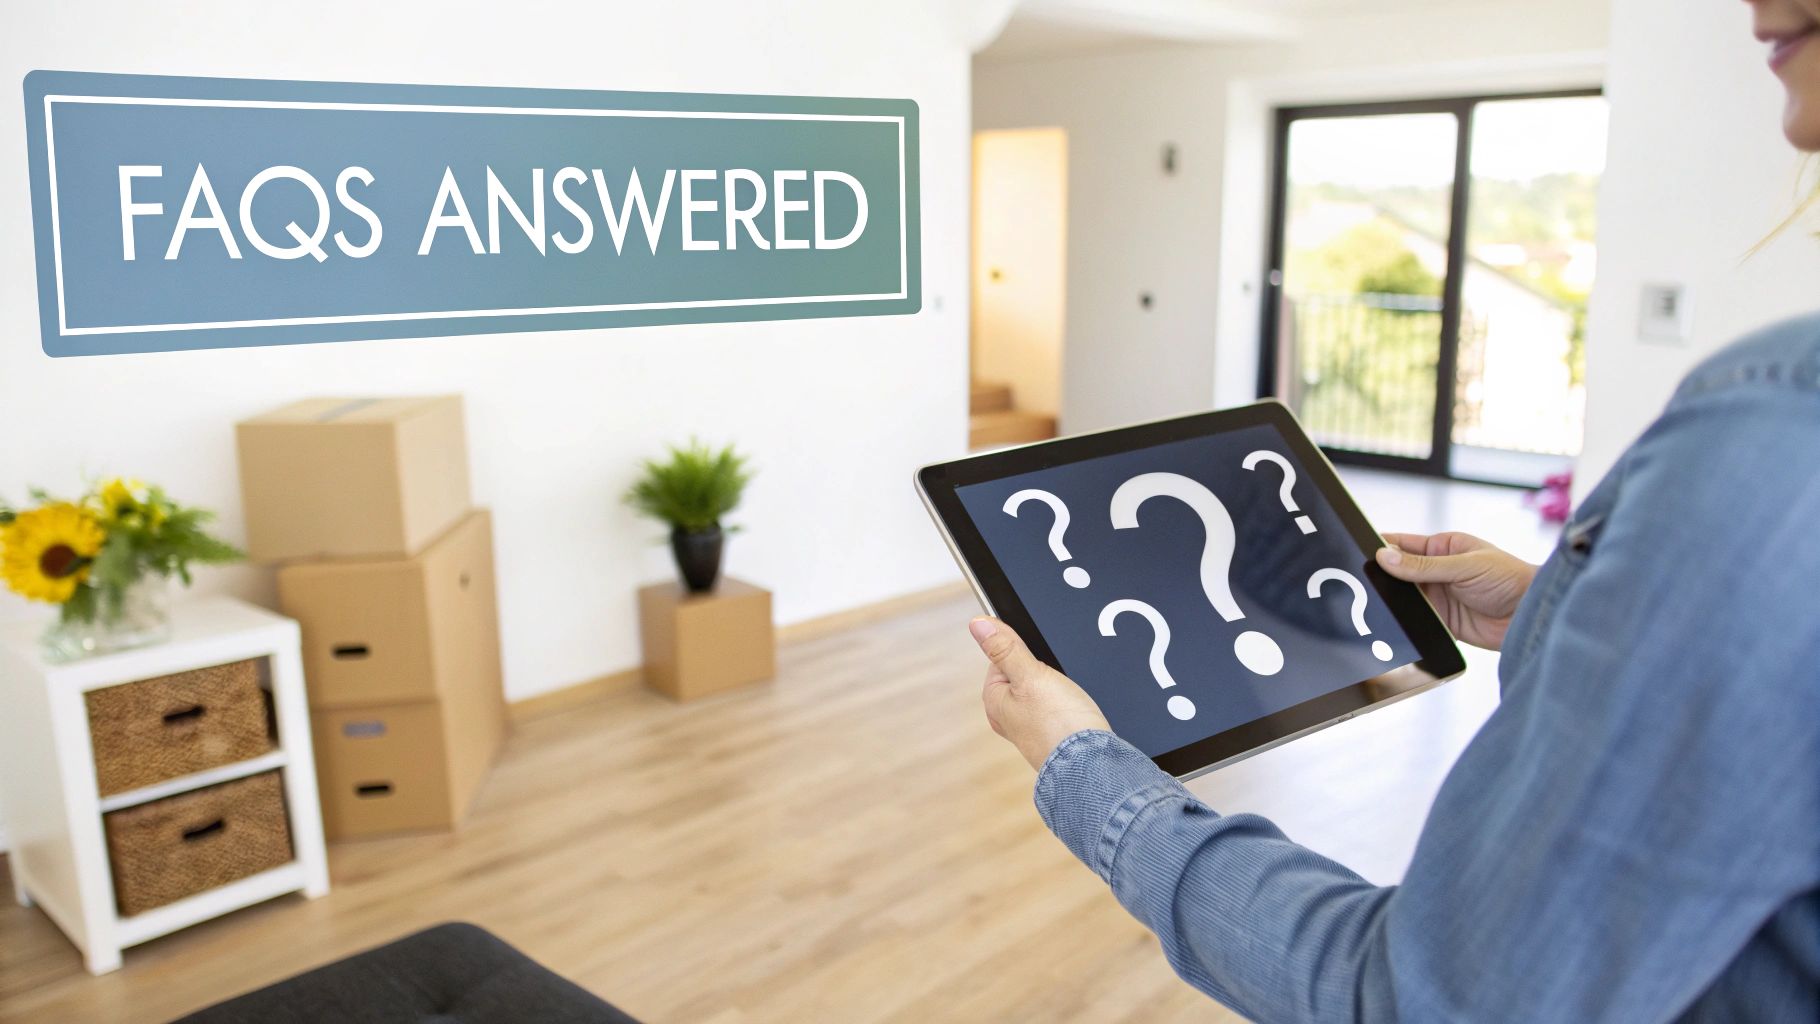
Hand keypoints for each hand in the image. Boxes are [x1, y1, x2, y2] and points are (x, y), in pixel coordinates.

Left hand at [971, 617, 1109, 769]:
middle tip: (1057, 684)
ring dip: (1059, 687)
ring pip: (1045, 689)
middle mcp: (1008, 715)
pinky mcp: (1052, 734)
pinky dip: (1068, 704)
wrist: (1092, 766)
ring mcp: (1030, 726)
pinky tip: (1075, 711)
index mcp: (994, 699)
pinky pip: (1058, 707)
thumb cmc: (1060, 725)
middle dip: (1045, 670)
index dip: (1025, 652)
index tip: (1040, 661)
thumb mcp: (1031, 675)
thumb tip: (978, 624)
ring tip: (1067, 699)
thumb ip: (1004, 648)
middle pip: (1025, 672)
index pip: (1002, 656)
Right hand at [1375, 532, 1537, 650]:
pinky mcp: (1441, 621)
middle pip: (1398, 571)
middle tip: (1360, 578)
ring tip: (1373, 601)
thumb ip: (1423, 565)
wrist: (1533, 616)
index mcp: (1444, 547)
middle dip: (1382, 575)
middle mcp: (1438, 571)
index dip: (1381, 545)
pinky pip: (1414, 619)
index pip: (1403, 543)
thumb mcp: (1465, 566)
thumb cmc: (1510, 580)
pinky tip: (1393, 620)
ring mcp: (1438, 596)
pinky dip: (1404, 620)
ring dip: (1392, 599)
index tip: (1358, 548)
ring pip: (1403, 596)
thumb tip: (1385, 556)